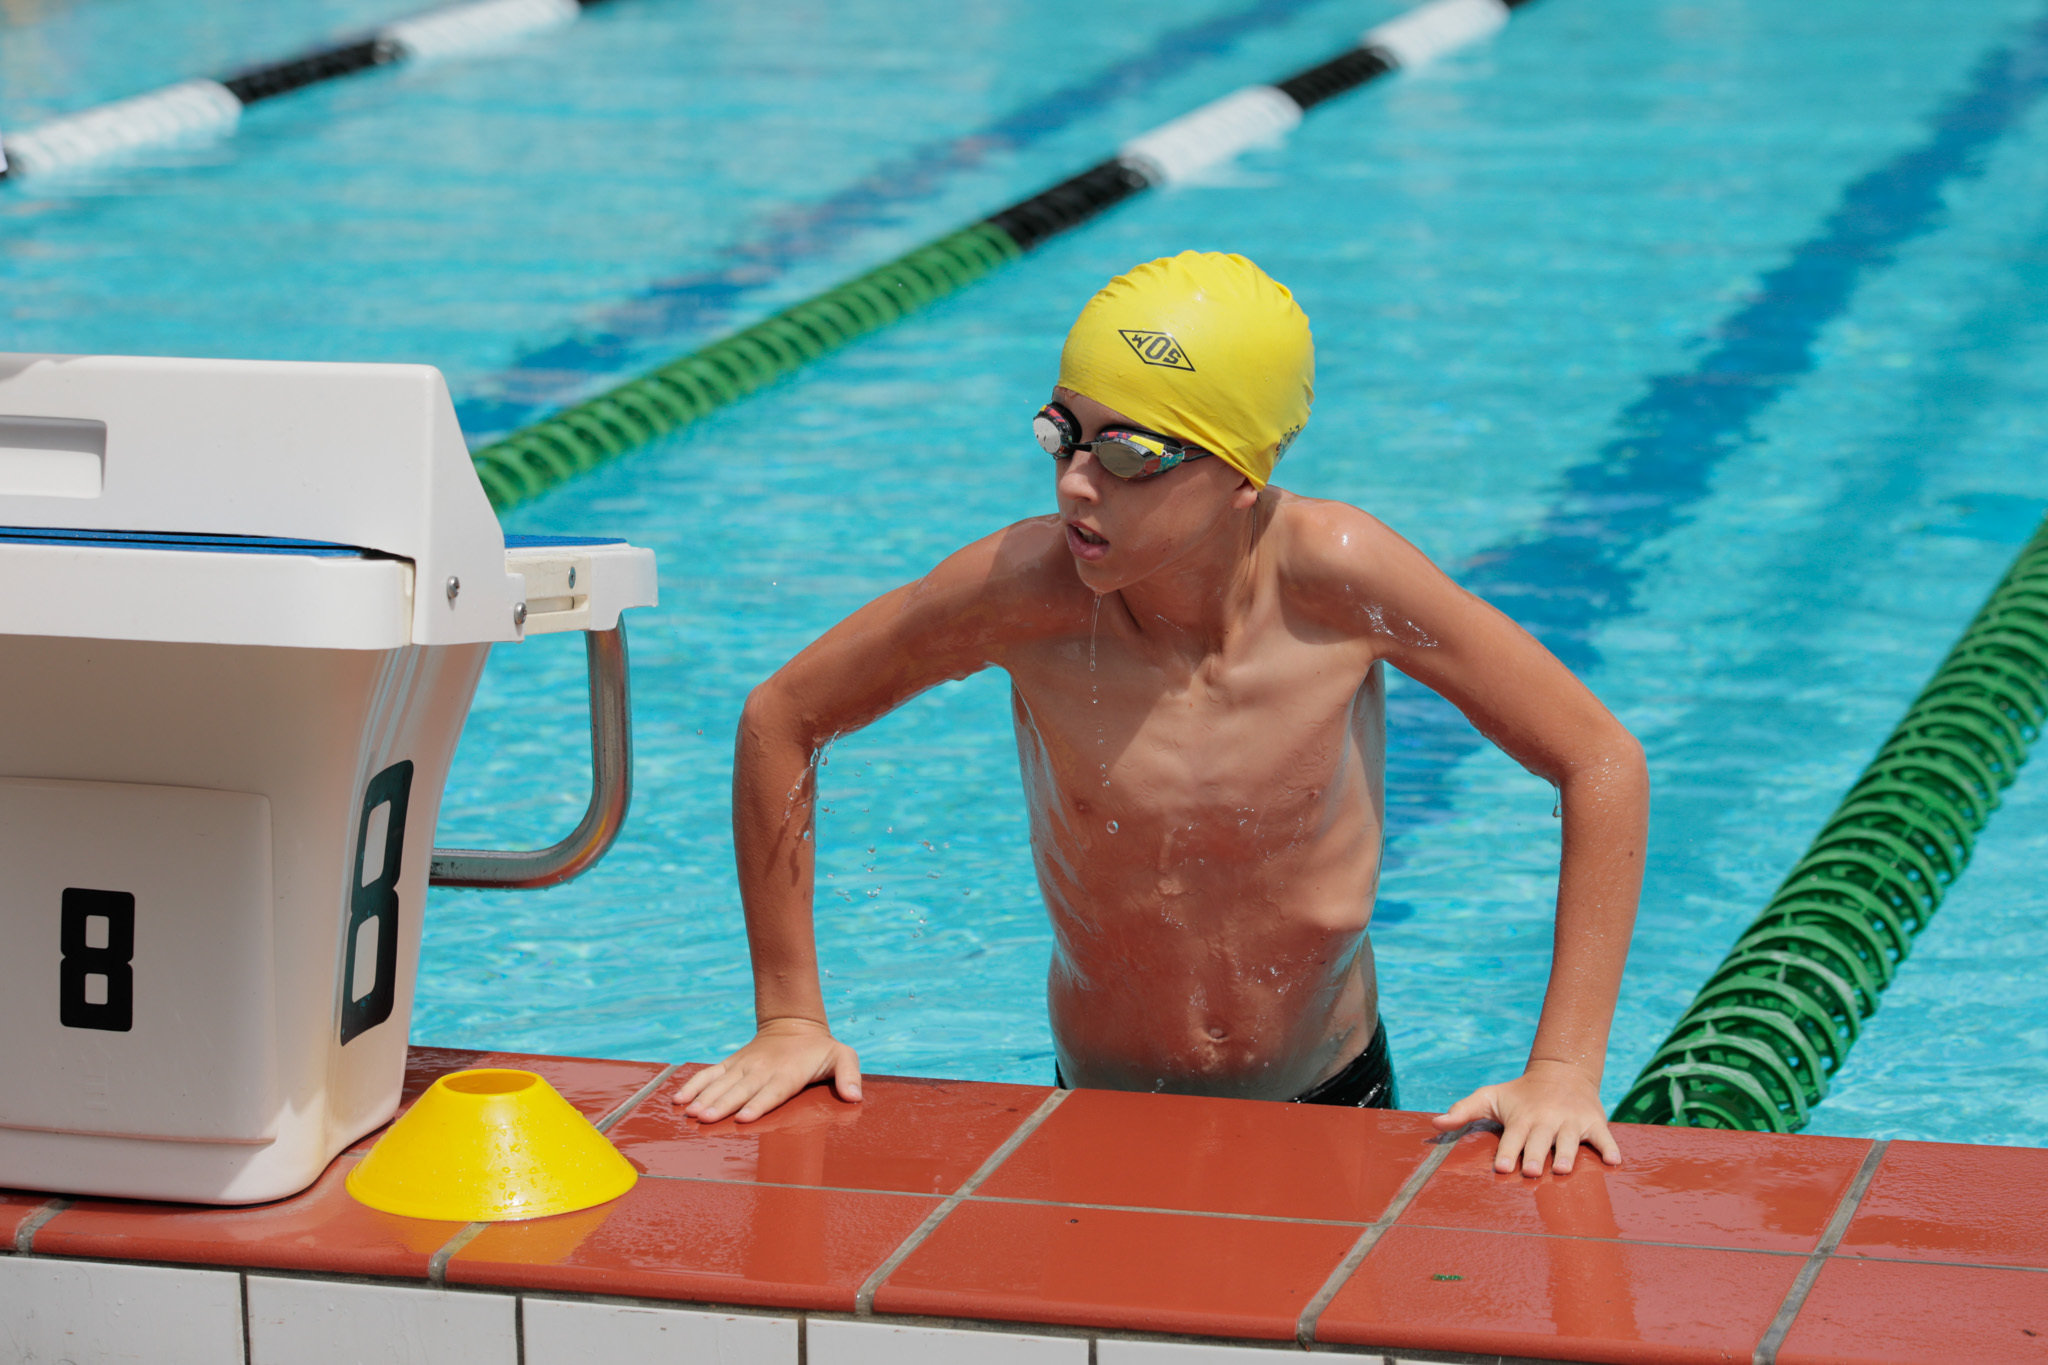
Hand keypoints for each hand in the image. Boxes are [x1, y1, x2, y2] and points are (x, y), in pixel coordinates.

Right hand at [671, 1017, 862, 1122]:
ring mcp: (744, 1066)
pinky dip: (694, 1085)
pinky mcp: (731, 1064)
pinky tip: (678, 1099)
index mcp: (788, 1073)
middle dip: (723, 1105)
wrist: (794, 1024)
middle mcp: (763, 1070)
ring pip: (722, 1083)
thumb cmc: (820, 1049)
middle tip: (705, 1119)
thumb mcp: (843, 1056)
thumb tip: (855, 1097)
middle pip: (741, 1090)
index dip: (758, 1104)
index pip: (773, 1091)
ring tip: (689, 1112)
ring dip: (704, 1097)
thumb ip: (850, 1076)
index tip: (744, 1117)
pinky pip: (710, 1074)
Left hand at [1433, 1059, 1621, 1175]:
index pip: (1512, 1137)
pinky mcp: (1594, 1123)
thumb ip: (1464, 1111)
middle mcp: (1546, 1120)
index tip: (1500, 1167)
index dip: (1506, 1152)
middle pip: (1540, 1141)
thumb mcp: (1491, 1097)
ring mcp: (1572, 1122)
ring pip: (1570, 1141)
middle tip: (1531, 1170)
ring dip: (1567, 1154)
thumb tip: (1435, 1125)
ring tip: (1562, 1169)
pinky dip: (1610, 1148)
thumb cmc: (1520, 1094)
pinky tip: (1614, 1161)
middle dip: (1535, 1155)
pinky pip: (1604, 1137)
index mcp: (1522, 1118)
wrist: (1562, 1072)